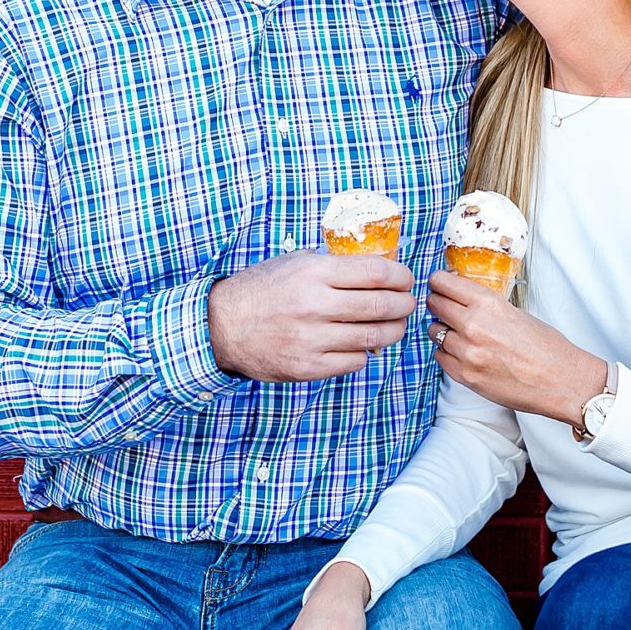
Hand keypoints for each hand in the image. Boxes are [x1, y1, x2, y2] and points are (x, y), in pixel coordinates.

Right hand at [208, 251, 413, 381]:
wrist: (222, 326)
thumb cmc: (261, 290)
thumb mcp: (294, 262)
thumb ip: (332, 266)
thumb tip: (376, 268)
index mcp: (314, 272)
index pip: (376, 272)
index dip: (400, 275)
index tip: (406, 278)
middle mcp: (315, 305)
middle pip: (381, 306)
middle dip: (404, 304)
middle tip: (408, 303)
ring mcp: (312, 339)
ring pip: (373, 337)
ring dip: (393, 331)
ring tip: (395, 325)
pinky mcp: (308, 366)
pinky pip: (354, 361)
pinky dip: (365, 352)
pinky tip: (362, 344)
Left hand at [427, 271, 605, 423]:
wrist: (560, 381)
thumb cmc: (546, 347)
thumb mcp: (515, 312)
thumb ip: (485, 306)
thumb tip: (461, 299)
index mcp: (488, 303)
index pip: (444, 282)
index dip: (438, 282)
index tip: (438, 285)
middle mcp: (474, 325)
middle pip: (434, 304)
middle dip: (437, 303)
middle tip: (442, 306)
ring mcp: (467, 352)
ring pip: (434, 332)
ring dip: (442, 330)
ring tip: (459, 333)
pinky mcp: (465, 375)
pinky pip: (440, 357)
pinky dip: (447, 353)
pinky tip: (462, 352)